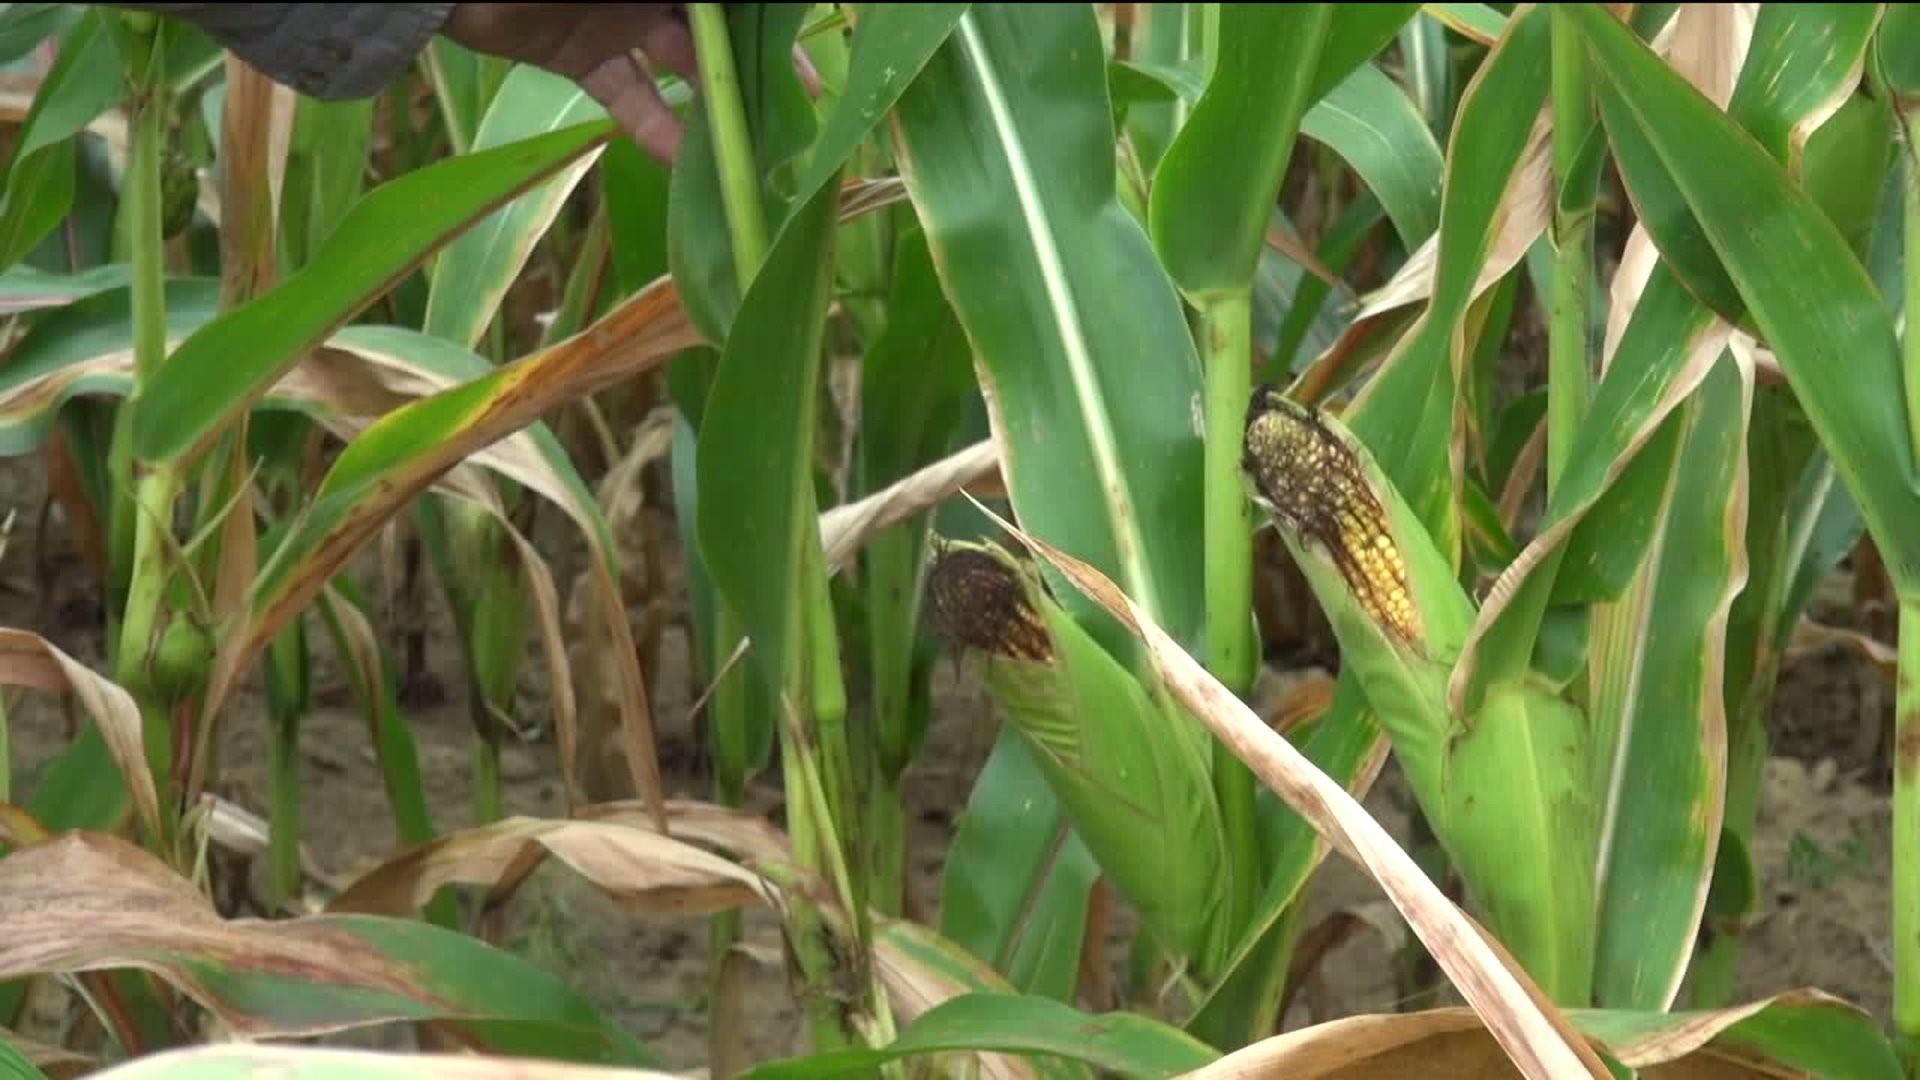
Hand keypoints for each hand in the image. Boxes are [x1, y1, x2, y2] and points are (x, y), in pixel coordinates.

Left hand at [441, 3, 818, 166]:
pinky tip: (685, 164)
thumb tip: (740, 18)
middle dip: (757, 69)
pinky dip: (655, 128)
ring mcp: (617, 18)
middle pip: (717, 31)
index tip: (809, 67)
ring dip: (714, 105)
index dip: (773, 30)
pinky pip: (629, 95)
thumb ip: (689, 1)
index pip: (732, 4)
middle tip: (799, 113)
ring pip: (680, 67)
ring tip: (750, 146)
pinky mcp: (580, 57)